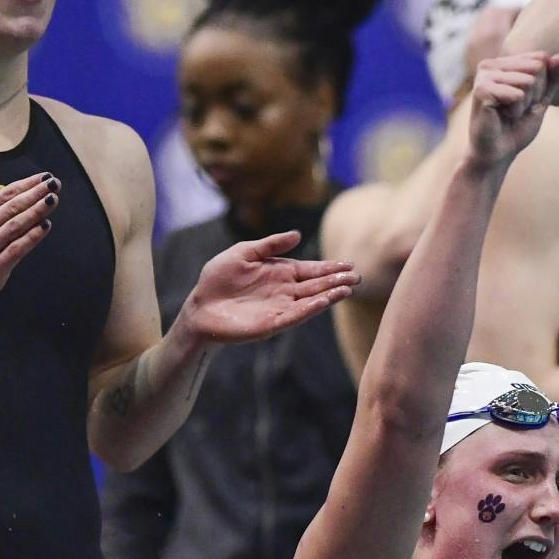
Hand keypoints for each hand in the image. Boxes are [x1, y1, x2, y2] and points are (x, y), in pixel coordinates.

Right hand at [0, 162, 57, 315]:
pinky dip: (30, 238)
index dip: (26, 184)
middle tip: (54, 184)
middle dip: (35, 194)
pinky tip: (45, 226)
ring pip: (14, 226)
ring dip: (35, 212)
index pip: (3, 194)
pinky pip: (15, 250)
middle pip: (11, 207)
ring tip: (52, 200)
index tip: (45, 177)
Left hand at [175, 232, 358, 347]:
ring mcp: (281, 308)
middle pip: (317, 285)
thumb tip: (298, 235)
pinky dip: (310, 308)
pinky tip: (324, 301)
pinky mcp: (272, 323)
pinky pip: (295, 315)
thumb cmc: (218, 279)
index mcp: (281, 273)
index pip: (311, 270)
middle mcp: (285, 291)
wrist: (200, 307)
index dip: (330, 267)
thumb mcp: (244, 253)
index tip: (349, 264)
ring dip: (330, 295)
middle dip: (337, 280)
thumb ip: (270, 244)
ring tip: (348, 288)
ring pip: (311, 300)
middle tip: (357, 277)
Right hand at [467, 52, 558, 169]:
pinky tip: (501, 117)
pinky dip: (515, 111)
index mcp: (503, 63)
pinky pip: (517, 95)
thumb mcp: (540, 100)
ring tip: (508, 114)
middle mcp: (491, 64)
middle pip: (536, 68)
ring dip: (524, 104)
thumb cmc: (516, 128)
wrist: (497, 154)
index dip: (541, 86)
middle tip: (515, 110)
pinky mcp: (481, 90)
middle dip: (534, 94)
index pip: (541, 59)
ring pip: (528, 82)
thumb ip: (551, 78)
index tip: (524, 102)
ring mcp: (484, 76)